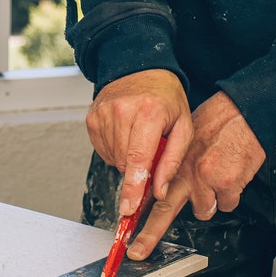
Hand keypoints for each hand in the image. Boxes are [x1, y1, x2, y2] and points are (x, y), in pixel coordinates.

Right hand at [84, 69, 191, 220]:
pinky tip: (125, 134)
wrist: (140, 69)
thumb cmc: (165, 98)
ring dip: (127, 158)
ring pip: (113, 159)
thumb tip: (158, 191)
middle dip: (138, 168)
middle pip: (124, 163)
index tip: (128, 208)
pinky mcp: (92, 118)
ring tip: (138, 137)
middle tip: (151, 149)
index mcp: (148, 112)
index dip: (133, 187)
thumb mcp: (183, 126)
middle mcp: (122, 111)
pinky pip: (103, 150)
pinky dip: (115, 150)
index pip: (138, 158)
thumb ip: (173, 161)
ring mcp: (103, 114)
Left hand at [130, 92, 265, 258]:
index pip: (150, 192)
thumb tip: (161, 186)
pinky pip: (227, 204)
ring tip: (216, 177)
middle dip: (149, 235)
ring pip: (204, 211)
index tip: (125, 232)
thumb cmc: (216, 123)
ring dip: (210, 200)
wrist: (243, 114)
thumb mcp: (183, 138)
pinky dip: (229, 195)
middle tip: (138, 251)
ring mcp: (207, 181)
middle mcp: (186, 173)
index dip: (137, 214)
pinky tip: (231, 175)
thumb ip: (172, 163)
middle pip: (165, 212)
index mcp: (173, 162)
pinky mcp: (228, 185)